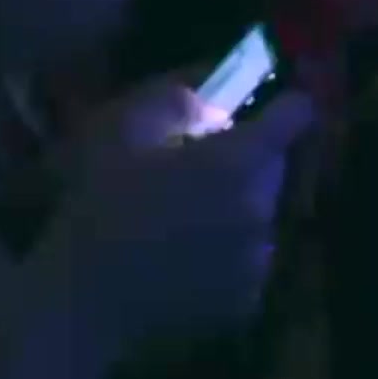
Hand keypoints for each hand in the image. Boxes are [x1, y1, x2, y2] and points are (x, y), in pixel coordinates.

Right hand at [27, 77, 315, 352]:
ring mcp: (258, 260)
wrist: (80, 299)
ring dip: (237, 203)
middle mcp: (261, 210)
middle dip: (248, 155)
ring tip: (184, 213)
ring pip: (262, 211)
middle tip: (196, 163)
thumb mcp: (123, 127)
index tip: (263, 104)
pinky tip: (184, 252)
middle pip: (276, 164)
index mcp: (237, 163)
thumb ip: (182, 94)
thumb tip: (222, 79)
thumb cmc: (96, 203)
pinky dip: (229, 249)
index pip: (297, 114)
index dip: (283, 103)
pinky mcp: (248, 299)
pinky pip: (249, 256)